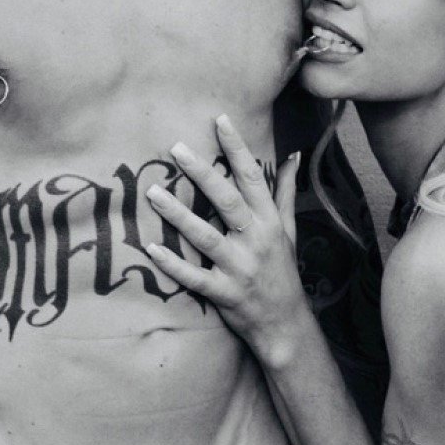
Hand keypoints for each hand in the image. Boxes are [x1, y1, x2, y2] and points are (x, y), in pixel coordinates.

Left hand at [145, 114, 309, 365]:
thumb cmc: (283, 271)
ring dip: (178, 214)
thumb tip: (293, 155)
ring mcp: (240, 268)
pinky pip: (194, 277)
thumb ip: (285, 192)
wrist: (286, 324)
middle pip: (227, 201)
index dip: (237, 147)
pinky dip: (172, 264)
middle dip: (202, 173)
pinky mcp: (224, 293)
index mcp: (269, 221)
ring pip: (206, 237)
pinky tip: (151, 248)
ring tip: (153, 193)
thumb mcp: (288, 230)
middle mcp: (256, 241)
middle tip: (177, 148)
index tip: (220, 119)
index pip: (253, 177)